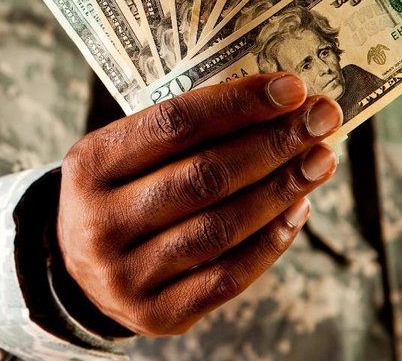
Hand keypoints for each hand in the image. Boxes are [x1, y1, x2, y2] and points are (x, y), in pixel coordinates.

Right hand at [56, 72, 342, 335]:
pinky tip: (297, 211)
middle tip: (322, 119)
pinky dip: (270, 241)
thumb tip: (278, 106)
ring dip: (280, 191)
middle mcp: (100, 222)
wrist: (79, 273)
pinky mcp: (155, 314)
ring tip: (319, 161)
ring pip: (220, 228)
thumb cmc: (120, 194)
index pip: (173, 125)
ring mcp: (126, 274)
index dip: (238, 104)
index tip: (292, 88)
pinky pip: (227, 277)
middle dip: (273, 144)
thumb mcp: (123, 155)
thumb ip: (181, 134)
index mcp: (89, 165)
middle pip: (203, 177)